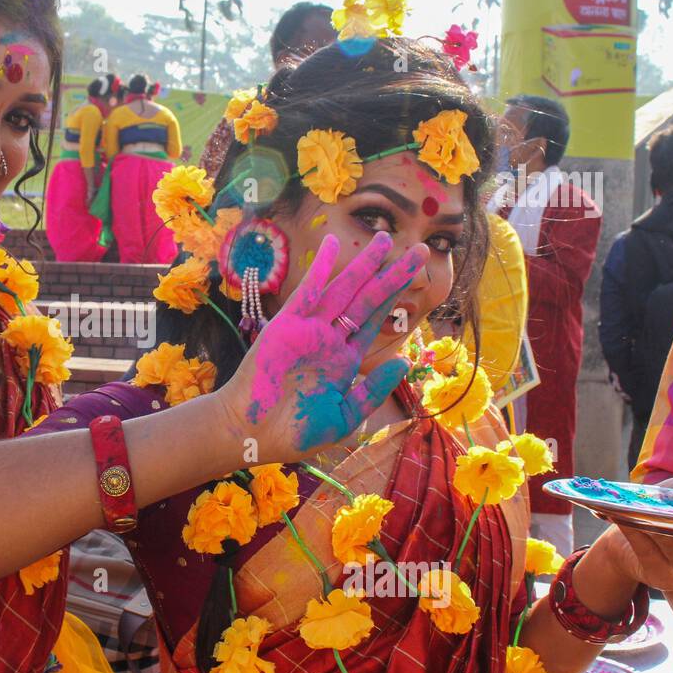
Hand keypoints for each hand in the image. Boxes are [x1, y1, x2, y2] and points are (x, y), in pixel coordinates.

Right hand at [214, 231, 427, 465]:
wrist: (252, 435)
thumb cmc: (295, 434)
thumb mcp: (345, 417)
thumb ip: (373, 391)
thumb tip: (404, 361)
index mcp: (344, 361)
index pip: (375, 320)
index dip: (397, 298)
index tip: (418, 278)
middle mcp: (329, 340)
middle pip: (367, 299)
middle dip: (393, 274)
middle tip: (420, 250)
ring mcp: (309, 330)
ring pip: (343, 290)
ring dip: (364, 265)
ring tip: (385, 238)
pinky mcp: (286, 326)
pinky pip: (307, 292)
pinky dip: (320, 269)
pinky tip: (333, 245)